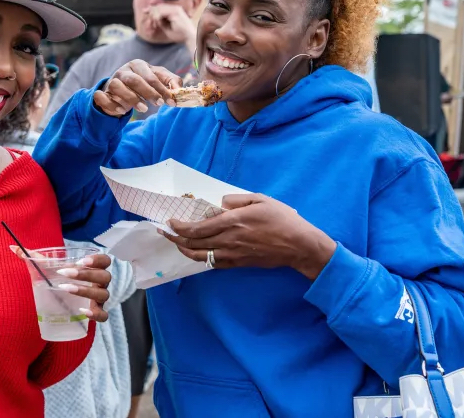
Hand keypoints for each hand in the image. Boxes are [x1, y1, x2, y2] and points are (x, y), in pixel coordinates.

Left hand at [10, 247, 111, 322]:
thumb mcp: (50, 267)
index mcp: (94, 267)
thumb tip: (12, 247)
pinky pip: (103, 315)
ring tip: (66, 289)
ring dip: (85, 291)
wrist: (66, 299)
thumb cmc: (60, 279)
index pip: (105, 260)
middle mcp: (101, 282)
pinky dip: (96, 314)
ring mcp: (100, 298)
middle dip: (85, 274)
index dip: (97, 259)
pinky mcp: (97, 313)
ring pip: (103, 294)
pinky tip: (82, 311)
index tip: (80, 260)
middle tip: (65, 273)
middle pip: (104, 276)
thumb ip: (34, 257)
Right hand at [93, 59, 180, 116]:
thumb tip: (178, 90)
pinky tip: (122, 111)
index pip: (152, 76)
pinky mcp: (102, 93)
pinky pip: (103, 97)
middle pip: (135, 80)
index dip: (163, 89)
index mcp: (138, 65)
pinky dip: (112, 105)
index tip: (171, 101)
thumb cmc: (141, 86)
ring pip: (118, 86)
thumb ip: (170, 82)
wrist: (119, 93)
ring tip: (143, 108)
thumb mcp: (157, 81)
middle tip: (159, 104)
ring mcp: (111, 81)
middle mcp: (123, 71)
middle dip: (148, 92)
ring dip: (131, 98)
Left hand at [146, 4, 196, 43]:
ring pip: (160, 8)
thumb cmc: (179, 34)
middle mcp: (175, 8)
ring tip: (153, 22)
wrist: (189, 37)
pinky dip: (158, 16)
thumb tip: (153, 18)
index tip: (144, 11)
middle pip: (159, 6)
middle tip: (145, 13)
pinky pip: (163, 12)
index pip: (161, 7)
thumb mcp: (166, 27)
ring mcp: (176, 9)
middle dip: (151, 10)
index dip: (152, 8)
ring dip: (154, 14)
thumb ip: (160, 21)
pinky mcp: (176, 12)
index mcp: (174, 10)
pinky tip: (157, 21)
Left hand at [160, 194, 336, 279]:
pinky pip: (213, 263)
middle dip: (176, 237)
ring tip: (175, 242)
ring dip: (184, 249)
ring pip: (200, 255)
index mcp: (232, 222)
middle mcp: (228, 240)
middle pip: (194, 242)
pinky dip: (200, 258)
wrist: (298, 245)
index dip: (180, 226)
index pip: (198, 227)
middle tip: (165, 231)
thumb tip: (220, 203)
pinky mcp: (238, 263)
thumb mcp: (260, 199)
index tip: (171, 221)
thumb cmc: (281, 219)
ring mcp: (232, 254)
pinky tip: (195, 252)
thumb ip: (237, 200)